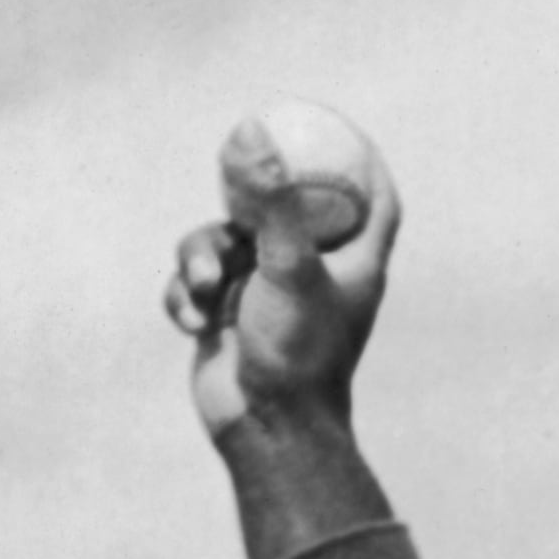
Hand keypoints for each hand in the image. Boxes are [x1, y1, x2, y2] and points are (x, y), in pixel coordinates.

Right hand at [165, 108, 401, 442]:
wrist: (264, 434)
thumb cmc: (296, 355)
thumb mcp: (288, 265)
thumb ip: (272, 198)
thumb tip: (248, 129)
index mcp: (352, 261)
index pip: (371, 196)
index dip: (360, 158)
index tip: (337, 125)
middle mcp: (310, 273)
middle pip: (282, 205)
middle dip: (247, 190)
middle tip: (228, 161)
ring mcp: (263, 294)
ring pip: (221, 241)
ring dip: (200, 258)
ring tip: (205, 290)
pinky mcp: (224, 317)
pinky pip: (193, 282)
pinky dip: (186, 296)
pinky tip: (192, 323)